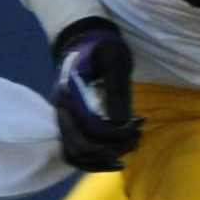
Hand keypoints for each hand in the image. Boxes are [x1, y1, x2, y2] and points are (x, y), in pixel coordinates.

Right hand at [51, 17, 141, 170]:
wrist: (83, 40)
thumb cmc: (101, 47)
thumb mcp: (114, 59)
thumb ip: (116, 90)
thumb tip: (120, 123)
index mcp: (69, 96)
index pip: (88, 130)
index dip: (115, 135)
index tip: (137, 125)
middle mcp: (61, 112)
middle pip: (80, 148)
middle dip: (112, 149)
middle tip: (137, 137)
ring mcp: (63, 120)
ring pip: (76, 155)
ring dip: (103, 159)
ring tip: (130, 147)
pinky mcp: (70, 124)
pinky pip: (76, 152)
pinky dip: (96, 159)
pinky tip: (117, 155)